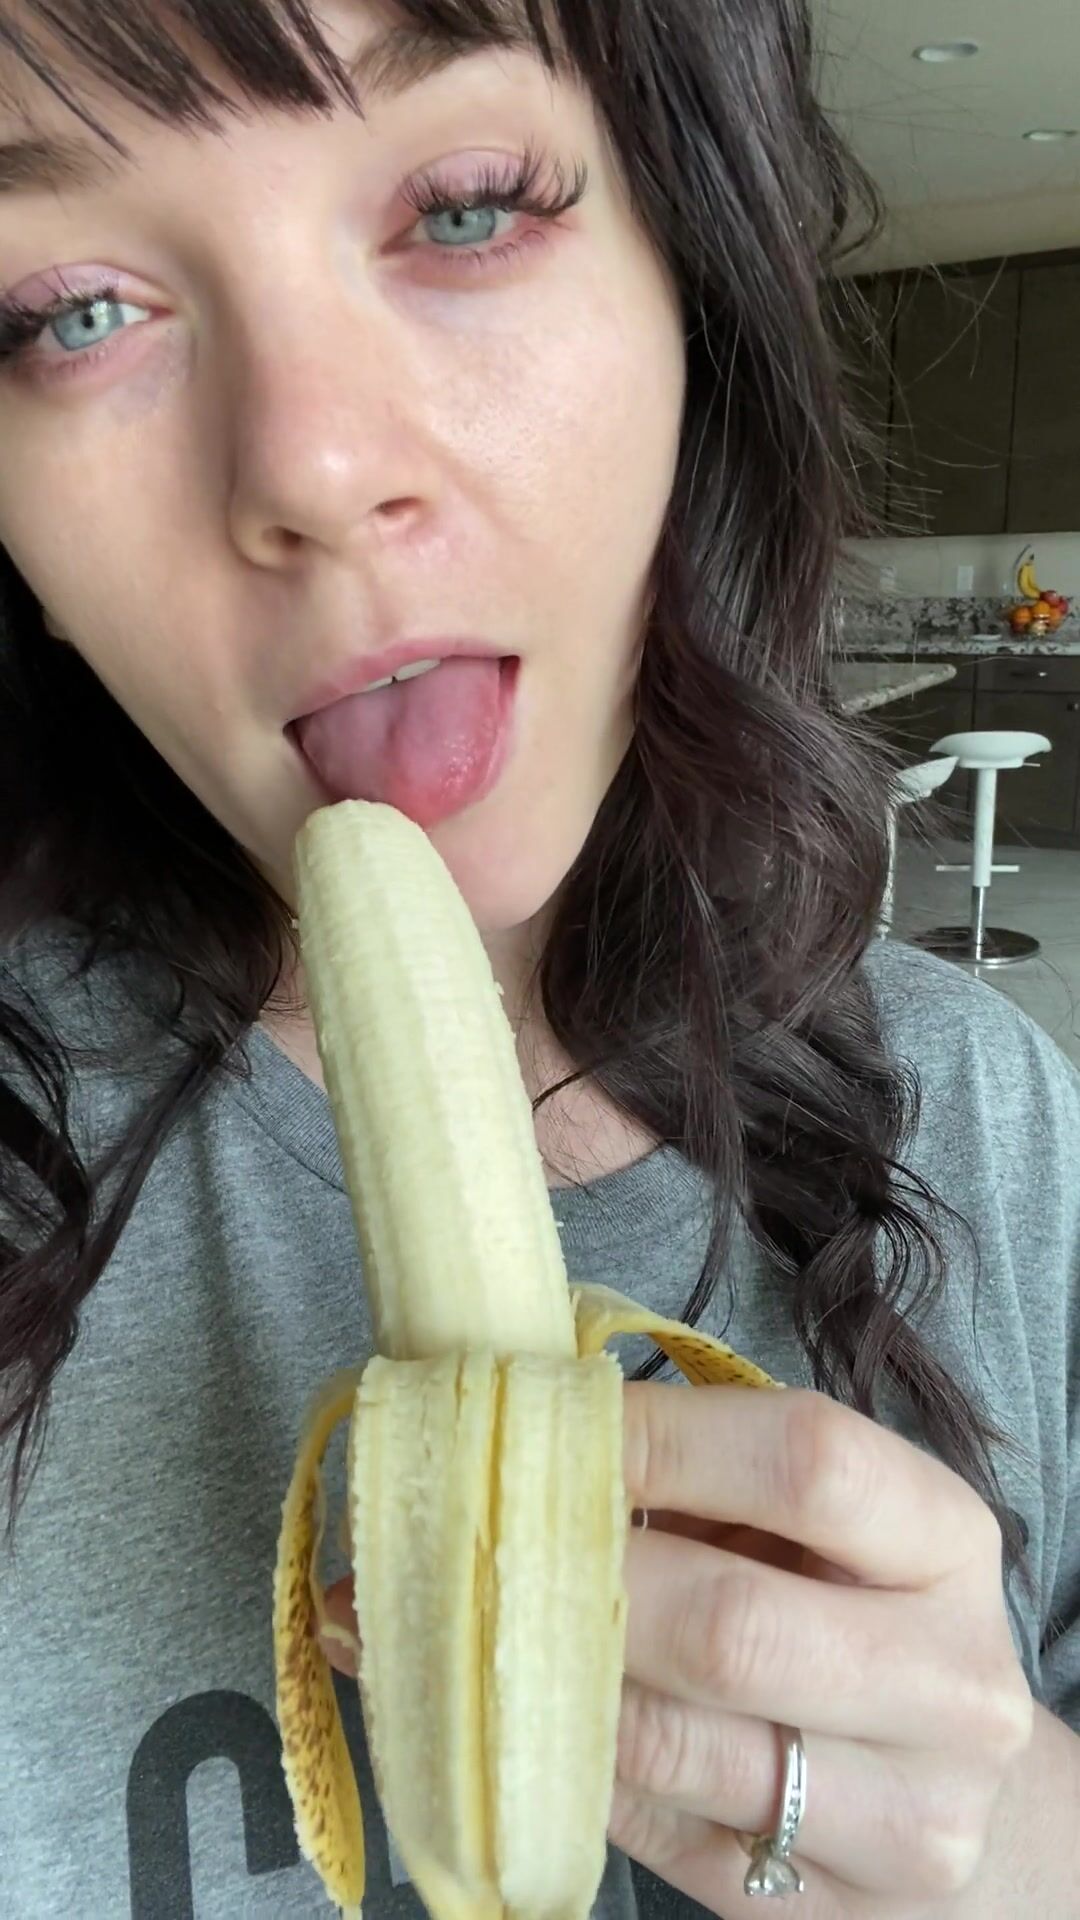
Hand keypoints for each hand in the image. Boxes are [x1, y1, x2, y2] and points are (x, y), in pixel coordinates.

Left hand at [319, 1381, 1034, 1916]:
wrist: (952, 1786)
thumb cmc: (852, 1611)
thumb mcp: (818, 1525)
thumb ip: (700, 1478)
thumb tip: (503, 1431)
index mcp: (945, 1541)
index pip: (806, 1464)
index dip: (660, 1439)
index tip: (547, 1422)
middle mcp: (949, 1684)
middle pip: (731, 1625)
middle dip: (574, 1576)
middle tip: (470, 1537)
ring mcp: (900, 1817)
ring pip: (672, 1747)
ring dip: (529, 1678)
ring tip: (427, 1618)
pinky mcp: (815, 1910)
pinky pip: (647, 1828)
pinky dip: (549, 1761)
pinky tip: (489, 1710)